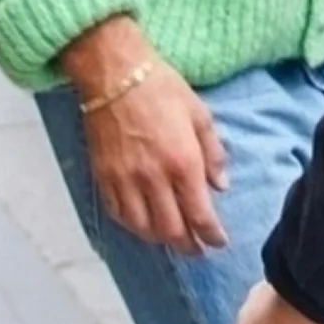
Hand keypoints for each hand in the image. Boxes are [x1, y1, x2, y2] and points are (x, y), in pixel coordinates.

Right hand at [62, 16, 228, 254]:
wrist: (113, 73)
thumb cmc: (161, 87)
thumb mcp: (199, 114)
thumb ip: (213, 153)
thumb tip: (220, 186)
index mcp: (182, 162)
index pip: (200, 215)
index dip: (211, 235)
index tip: (219, 242)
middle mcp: (153, 178)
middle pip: (172, 230)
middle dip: (188, 246)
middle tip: (198, 250)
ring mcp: (125, 180)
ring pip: (143, 228)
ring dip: (161, 241)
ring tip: (172, 241)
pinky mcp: (103, 176)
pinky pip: (118, 213)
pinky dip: (133, 227)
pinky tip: (142, 226)